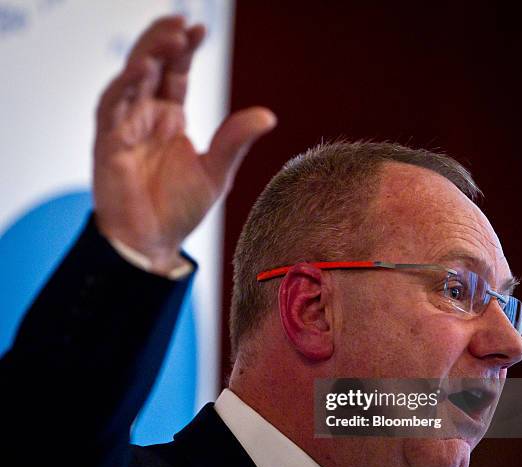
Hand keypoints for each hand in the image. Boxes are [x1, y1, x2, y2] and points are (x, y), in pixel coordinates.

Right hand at [93, 16, 275, 272]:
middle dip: (163, 41)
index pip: (176, 73)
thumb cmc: (180, 211)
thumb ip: (235, 141)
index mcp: (170, 120)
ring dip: (147, 54)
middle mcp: (146, 117)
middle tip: (182, 22)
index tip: (200, 30)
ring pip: (130, 79)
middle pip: (151, 66)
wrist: (153, 244)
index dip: (185, 50)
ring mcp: (125, 127)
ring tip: (170, 35)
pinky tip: (142, 70)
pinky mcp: (107, 142)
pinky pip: (112, 106)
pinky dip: (124, 86)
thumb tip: (268, 115)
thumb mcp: (216, 172)